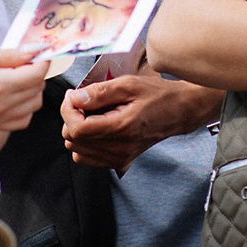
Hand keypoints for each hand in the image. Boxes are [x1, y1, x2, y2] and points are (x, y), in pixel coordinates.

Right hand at [0, 48, 51, 133]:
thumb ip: (8, 55)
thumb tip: (35, 50)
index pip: (38, 72)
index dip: (42, 58)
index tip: (37, 50)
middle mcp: (3, 105)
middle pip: (38, 87)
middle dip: (36, 71)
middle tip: (20, 60)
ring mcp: (0, 119)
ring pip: (35, 103)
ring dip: (32, 88)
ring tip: (14, 76)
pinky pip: (24, 118)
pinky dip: (25, 106)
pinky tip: (10, 94)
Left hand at [61, 70, 224, 170]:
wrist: (179, 111)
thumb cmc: (157, 95)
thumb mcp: (128, 84)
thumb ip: (99, 92)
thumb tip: (74, 98)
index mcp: (121, 128)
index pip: (77, 129)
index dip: (68, 110)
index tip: (74, 96)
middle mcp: (119, 149)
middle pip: (73, 140)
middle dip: (72, 118)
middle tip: (86, 101)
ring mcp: (118, 158)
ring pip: (76, 150)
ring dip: (78, 131)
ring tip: (94, 114)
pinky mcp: (118, 162)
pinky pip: (86, 158)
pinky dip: (85, 142)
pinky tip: (97, 127)